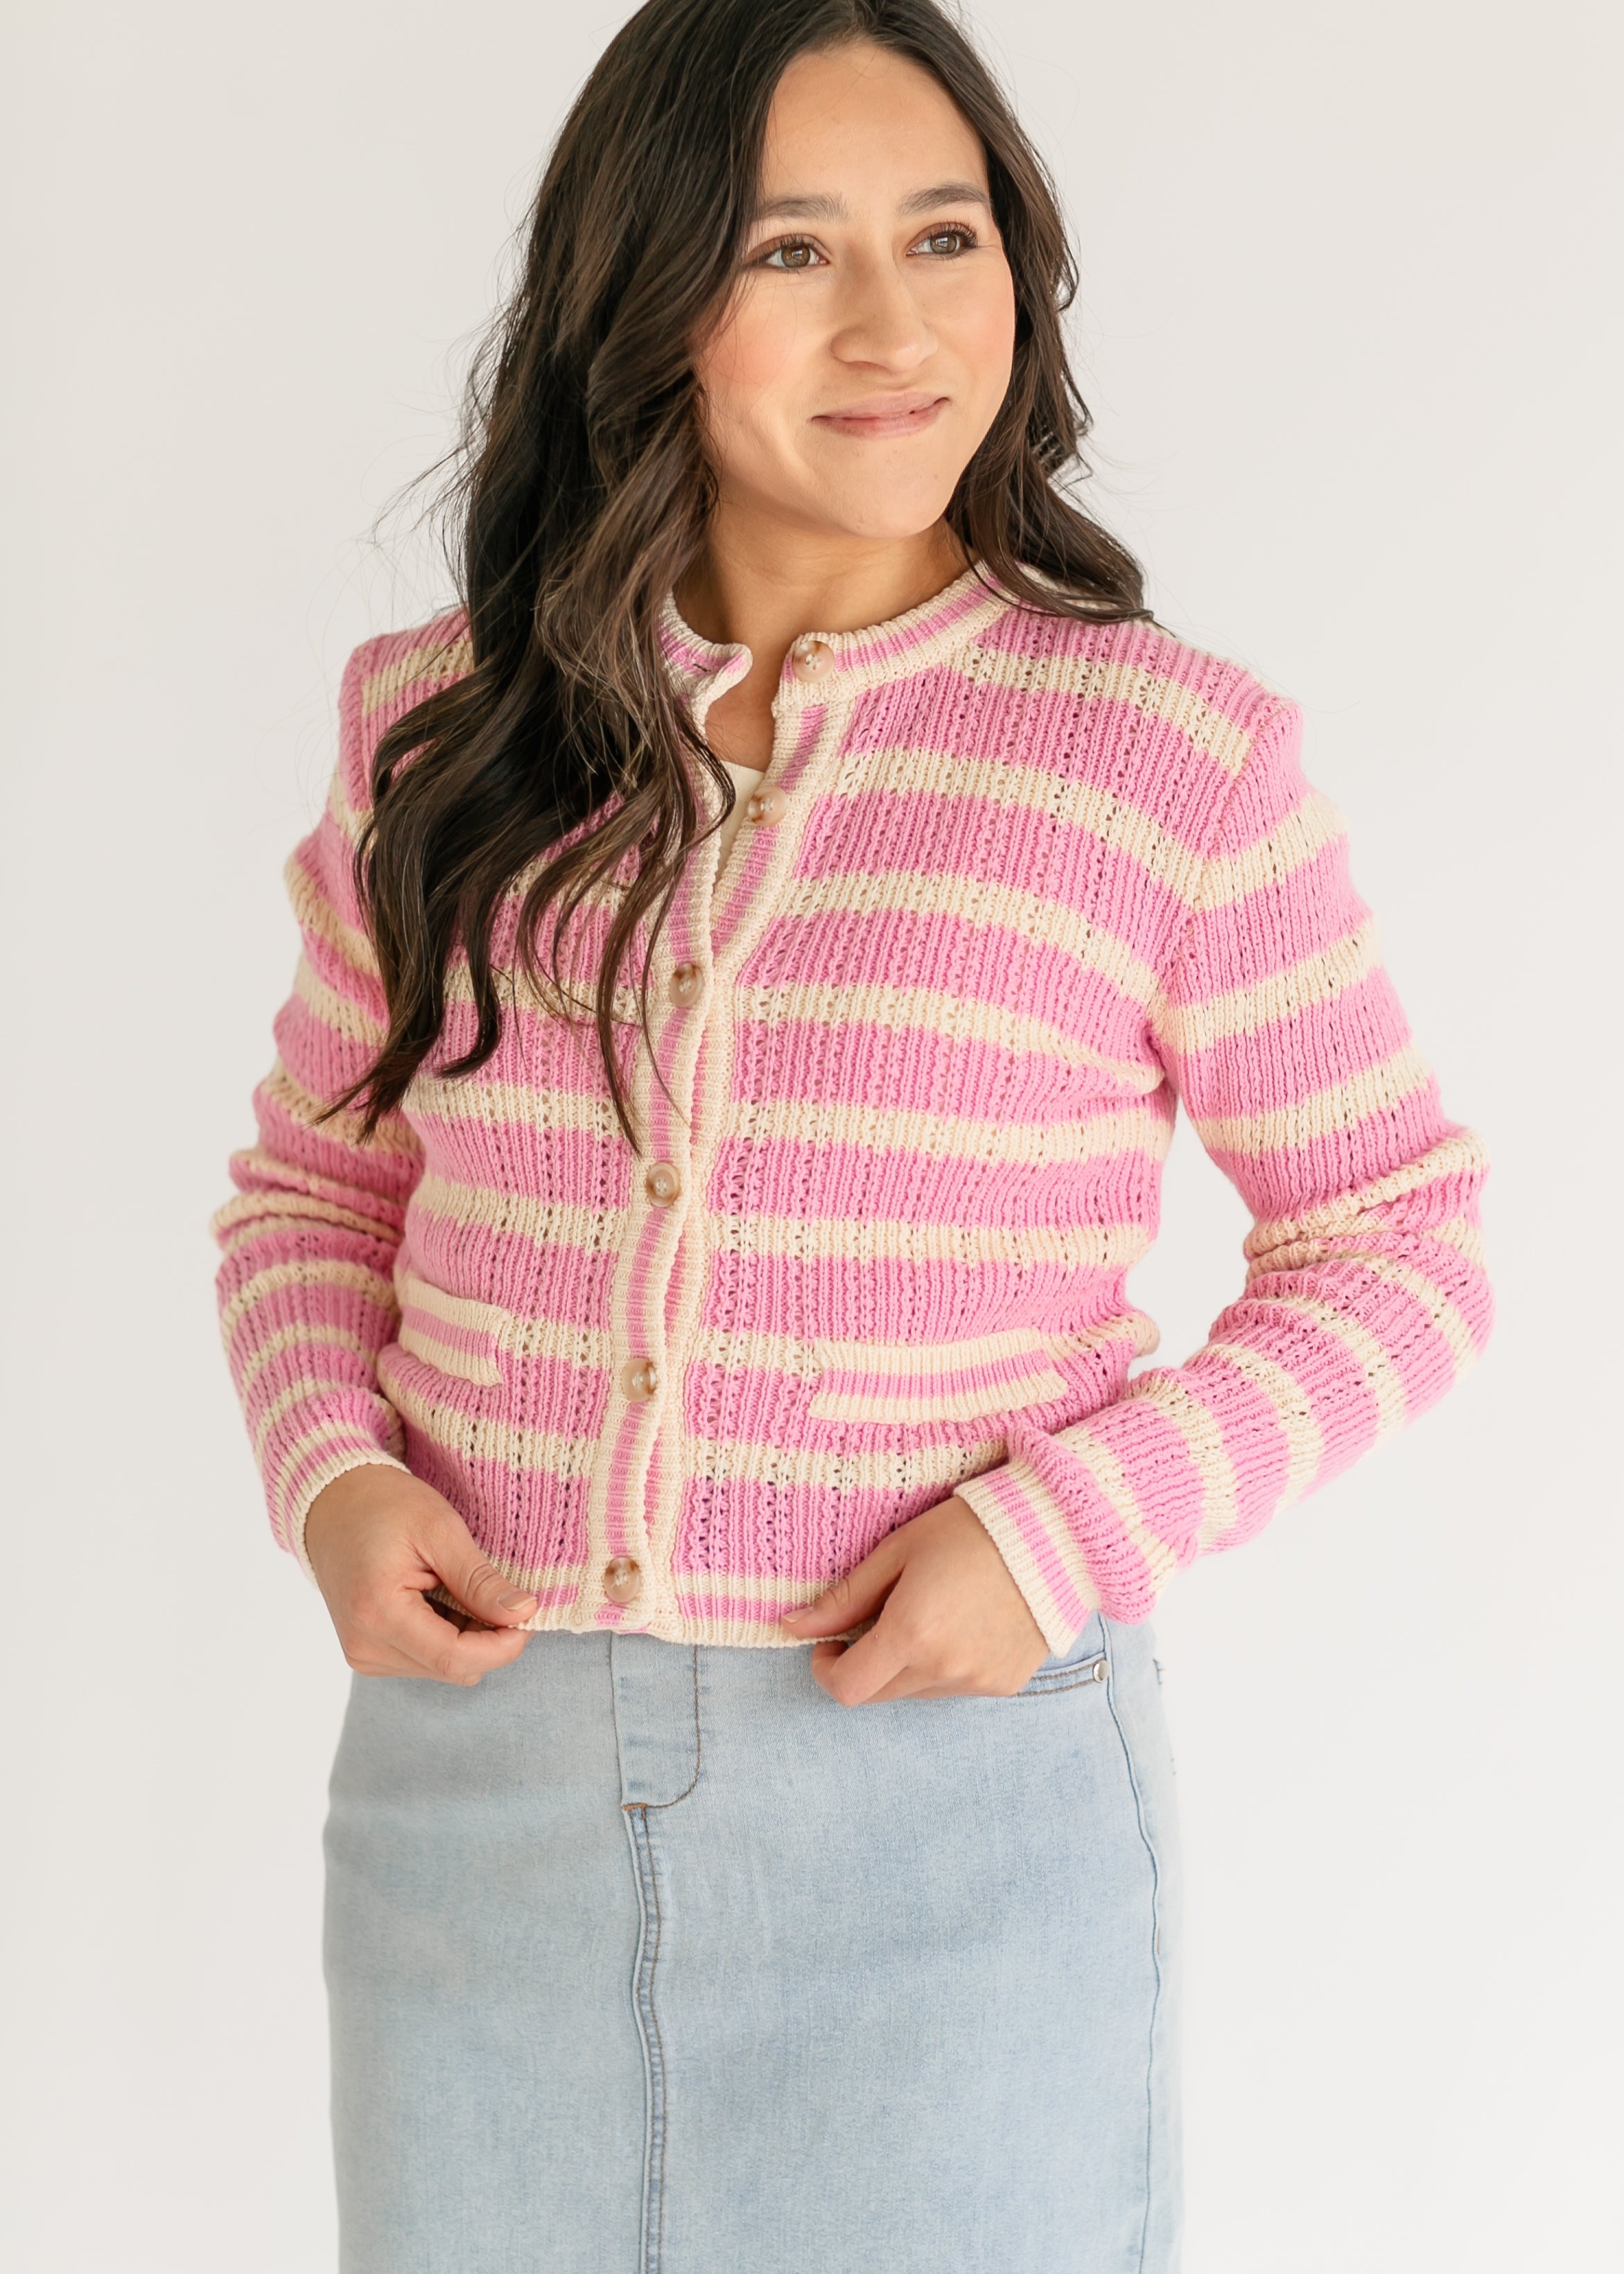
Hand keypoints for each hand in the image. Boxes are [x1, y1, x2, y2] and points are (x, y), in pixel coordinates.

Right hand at [303, 1464, 537, 1685]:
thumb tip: (525, 1613)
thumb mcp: (439, 1529)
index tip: (529, 1615)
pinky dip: (446, 1635)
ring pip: (443, 1668)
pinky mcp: (368, 1653)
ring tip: (458, 1586)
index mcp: (378, 1613)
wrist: (331, 1503)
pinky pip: (425, 1660)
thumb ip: (479, 1579)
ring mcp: (363, 1654)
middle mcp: (365, 1645)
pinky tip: (440, 1599)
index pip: (455, 1658)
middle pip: (452, 1668)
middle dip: (490, 1639)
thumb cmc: (383, 1505)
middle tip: (502, 1593)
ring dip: (468, 1637)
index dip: (502, 1645)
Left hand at [781, 1496, 1048, 1704]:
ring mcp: (978, 1681)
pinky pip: (956, 1688)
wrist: (1055, 1533)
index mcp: (911, 1634)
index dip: (827, 1670)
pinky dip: (945, 1666)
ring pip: (917, 1692)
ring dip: (907, 1665)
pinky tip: (963, 1624)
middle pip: (880, 1693)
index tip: (829, 1644)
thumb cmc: (970, 1530)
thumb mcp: (898, 1551)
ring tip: (929, 1613)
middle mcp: (944, 1669)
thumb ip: (845, 1597)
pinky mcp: (1005, 1683)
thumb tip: (791, 1626)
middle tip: (877, 1620)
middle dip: (866, 1664)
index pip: (848, 1688)